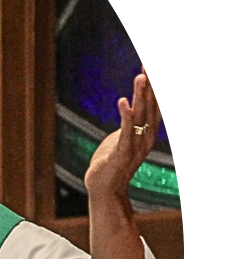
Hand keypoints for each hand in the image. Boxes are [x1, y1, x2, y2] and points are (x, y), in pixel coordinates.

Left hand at [83, 68, 162, 201]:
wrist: (104, 190)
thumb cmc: (110, 165)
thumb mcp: (120, 141)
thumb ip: (126, 126)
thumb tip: (127, 112)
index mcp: (147, 135)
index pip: (154, 108)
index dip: (153, 90)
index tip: (151, 72)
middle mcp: (145, 139)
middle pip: (150, 108)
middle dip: (149, 88)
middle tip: (146, 68)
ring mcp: (135, 146)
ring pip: (140, 116)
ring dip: (140, 96)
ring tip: (141, 78)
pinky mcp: (122, 153)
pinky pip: (125, 131)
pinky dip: (124, 115)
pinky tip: (123, 101)